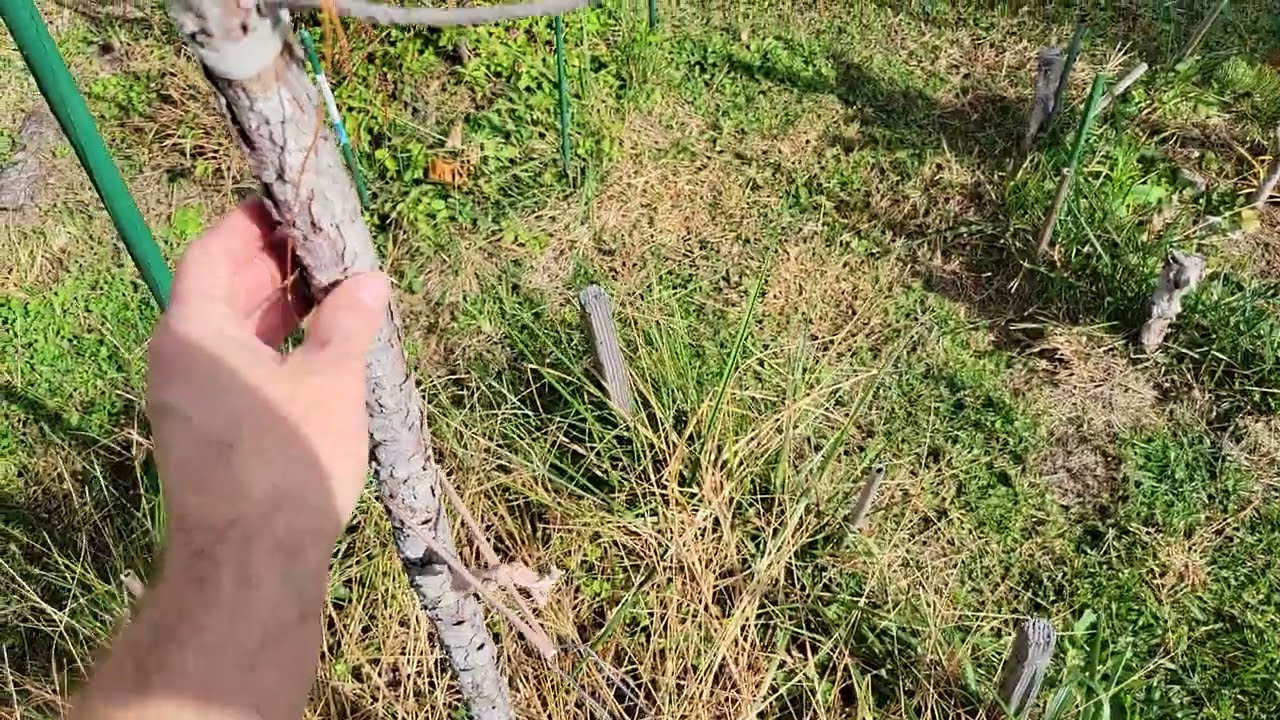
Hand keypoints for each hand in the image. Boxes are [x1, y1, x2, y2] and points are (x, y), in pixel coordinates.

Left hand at [147, 199, 389, 555]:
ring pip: (231, 332)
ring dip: (278, 308)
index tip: (293, 206)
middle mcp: (178, 358)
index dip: (251, 223)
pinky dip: (273, 348)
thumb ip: (348, 324)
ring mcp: (187, 397)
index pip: (212, 251)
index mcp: (194, 331)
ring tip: (336, 293)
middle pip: (220, 289)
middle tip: (329, 248)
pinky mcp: (206, 430)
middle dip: (274, 265)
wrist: (251, 564)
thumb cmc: (289, 462)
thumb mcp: (330, 383)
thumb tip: (371, 280)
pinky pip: (235, 367)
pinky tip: (320, 349)